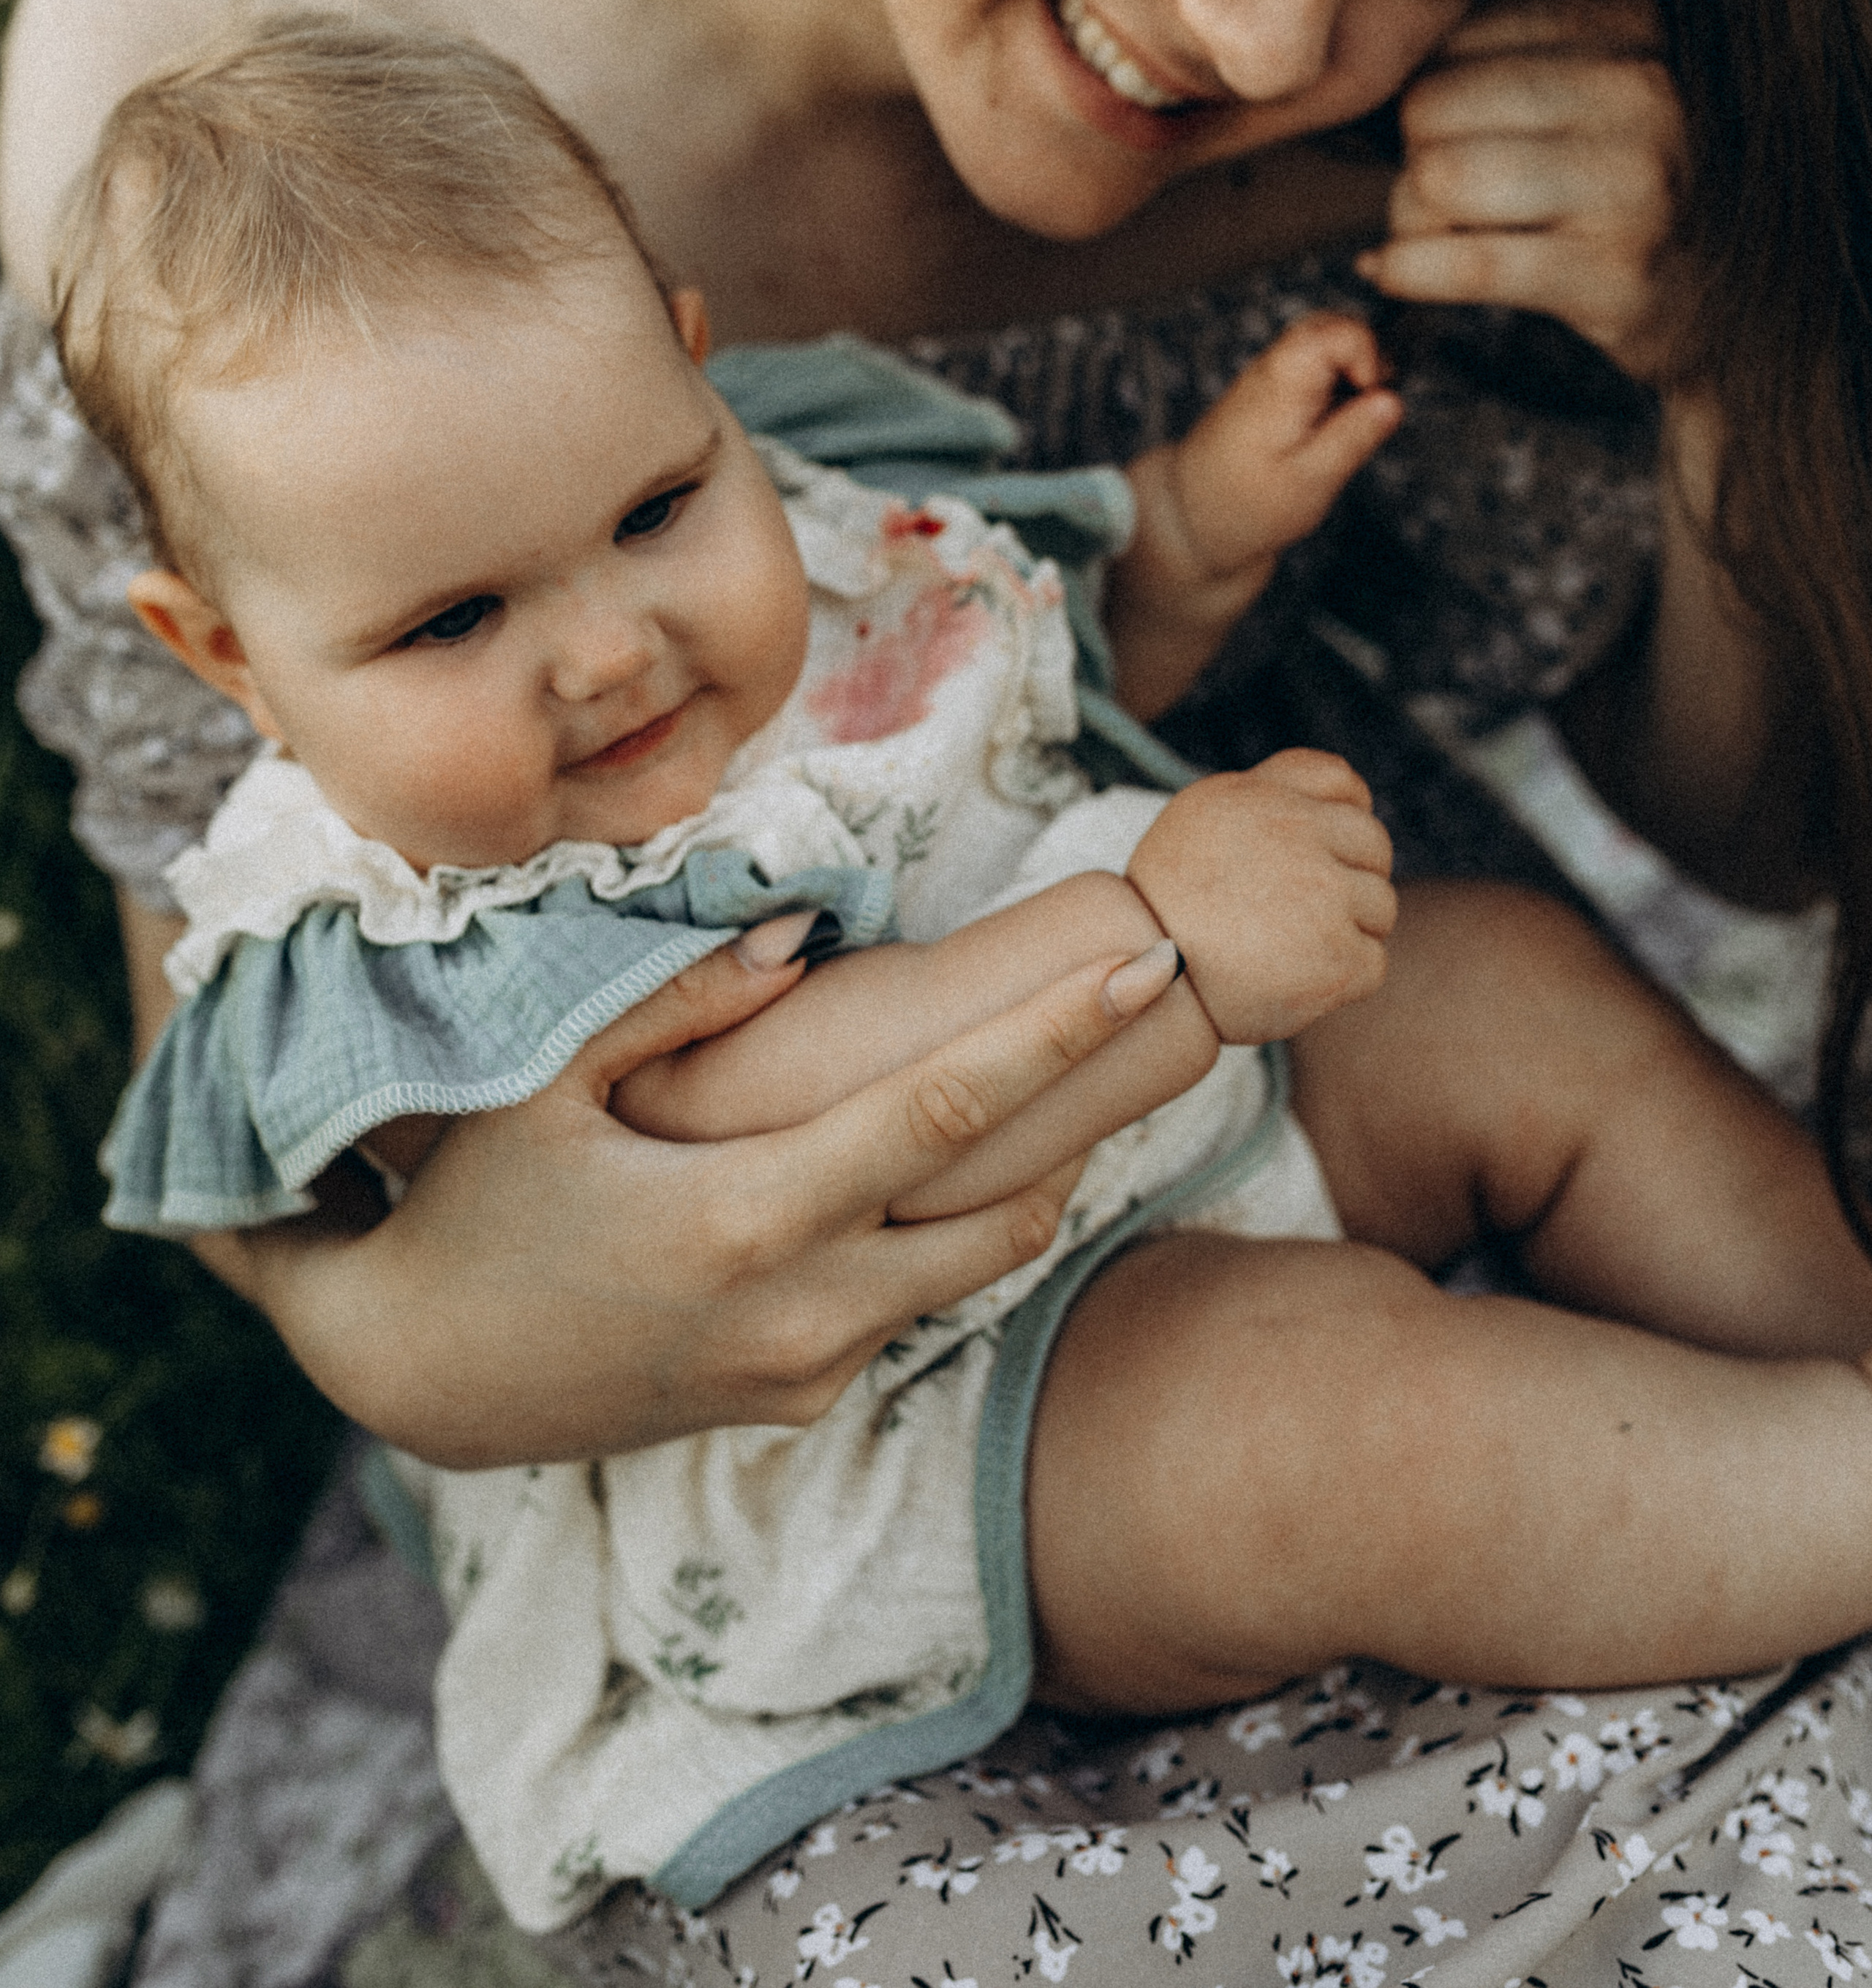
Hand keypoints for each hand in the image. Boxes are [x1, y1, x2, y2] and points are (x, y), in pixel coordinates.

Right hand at [204, 933, 1181, 1467]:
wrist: (419, 1375)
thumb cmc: (474, 1203)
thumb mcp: (550, 1082)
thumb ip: (684, 998)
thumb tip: (807, 932)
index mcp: (746, 1216)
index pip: (945, 1111)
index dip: (1056, 1035)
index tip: (1145, 967)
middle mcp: (799, 1310)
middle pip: (1005, 1206)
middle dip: (1089, 1107)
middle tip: (1149, 1010)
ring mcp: (804, 1371)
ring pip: (970, 1268)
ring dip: (1027, 1179)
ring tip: (1067, 1083)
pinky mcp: (795, 1404)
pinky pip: (903, 1309)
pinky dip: (938, 1239)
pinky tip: (926, 1174)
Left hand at [1110, 313, 1400, 721]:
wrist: (1188, 529)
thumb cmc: (1243, 510)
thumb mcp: (1305, 483)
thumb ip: (1350, 435)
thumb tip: (1391, 398)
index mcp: (1275, 387)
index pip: (1328, 330)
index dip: (1360, 348)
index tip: (1373, 390)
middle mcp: (1270, 375)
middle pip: (1332, 328)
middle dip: (1362, 357)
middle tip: (1369, 404)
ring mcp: (1269, 383)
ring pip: (1325, 350)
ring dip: (1349, 378)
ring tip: (1349, 423)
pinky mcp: (1271, 397)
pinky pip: (1315, 374)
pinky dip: (1334, 392)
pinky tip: (1333, 429)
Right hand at [1127, 751, 1395, 1040]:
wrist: (1140, 975)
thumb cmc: (1169, 902)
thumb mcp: (1204, 814)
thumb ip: (1269, 794)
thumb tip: (1347, 797)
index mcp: (1264, 797)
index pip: (1344, 784)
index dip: (1345, 816)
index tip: (1321, 850)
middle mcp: (1298, 835)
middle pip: (1374, 846)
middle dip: (1351, 876)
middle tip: (1301, 911)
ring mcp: (1324, 898)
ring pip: (1381, 906)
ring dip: (1349, 929)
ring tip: (1292, 947)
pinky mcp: (1339, 960)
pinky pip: (1374, 962)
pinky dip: (1344, 977)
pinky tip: (1297, 979)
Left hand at [1359, 0, 1688, 379]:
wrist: (1723, 299)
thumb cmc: (1630, 183)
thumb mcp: (1602, 85)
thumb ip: (1517, 51)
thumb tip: (1376, 66)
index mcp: (1636, 26)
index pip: (1463, 35)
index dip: (1432, 88)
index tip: (1453, 129)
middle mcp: (1642, 95)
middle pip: (1436, 106)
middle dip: (1413, 154)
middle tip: (1438, 190)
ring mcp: (1633, 186)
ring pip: (1440, 181)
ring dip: (1410, 216)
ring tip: (1435, 230)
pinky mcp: (1611, 275)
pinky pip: (1465, 263)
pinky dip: (1407, 269)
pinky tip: (1394, 270)